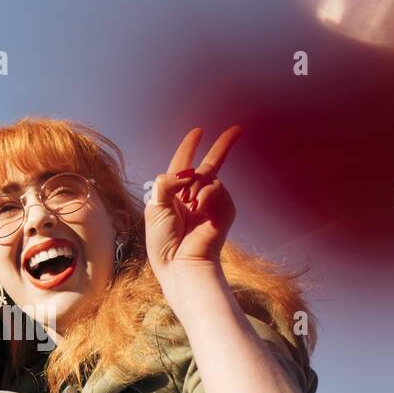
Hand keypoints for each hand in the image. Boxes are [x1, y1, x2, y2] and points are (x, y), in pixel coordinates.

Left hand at [144, 126, 241, 285]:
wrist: (181, 263)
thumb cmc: (164, 241)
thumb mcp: (156, 206)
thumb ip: (167, 181)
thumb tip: (188, 171)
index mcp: (175, 194)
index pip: (183, 164)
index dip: (190, 146)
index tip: (198, 131)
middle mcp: (195, 195)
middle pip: (210, 163)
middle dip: (223, 146)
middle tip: (237, 129)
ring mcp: (212, 202)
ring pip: (206, 175)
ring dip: (194, 187)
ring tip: (189, 208)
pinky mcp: (225, 209)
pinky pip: (216, 187)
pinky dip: (206, 195)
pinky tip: (200, 210)